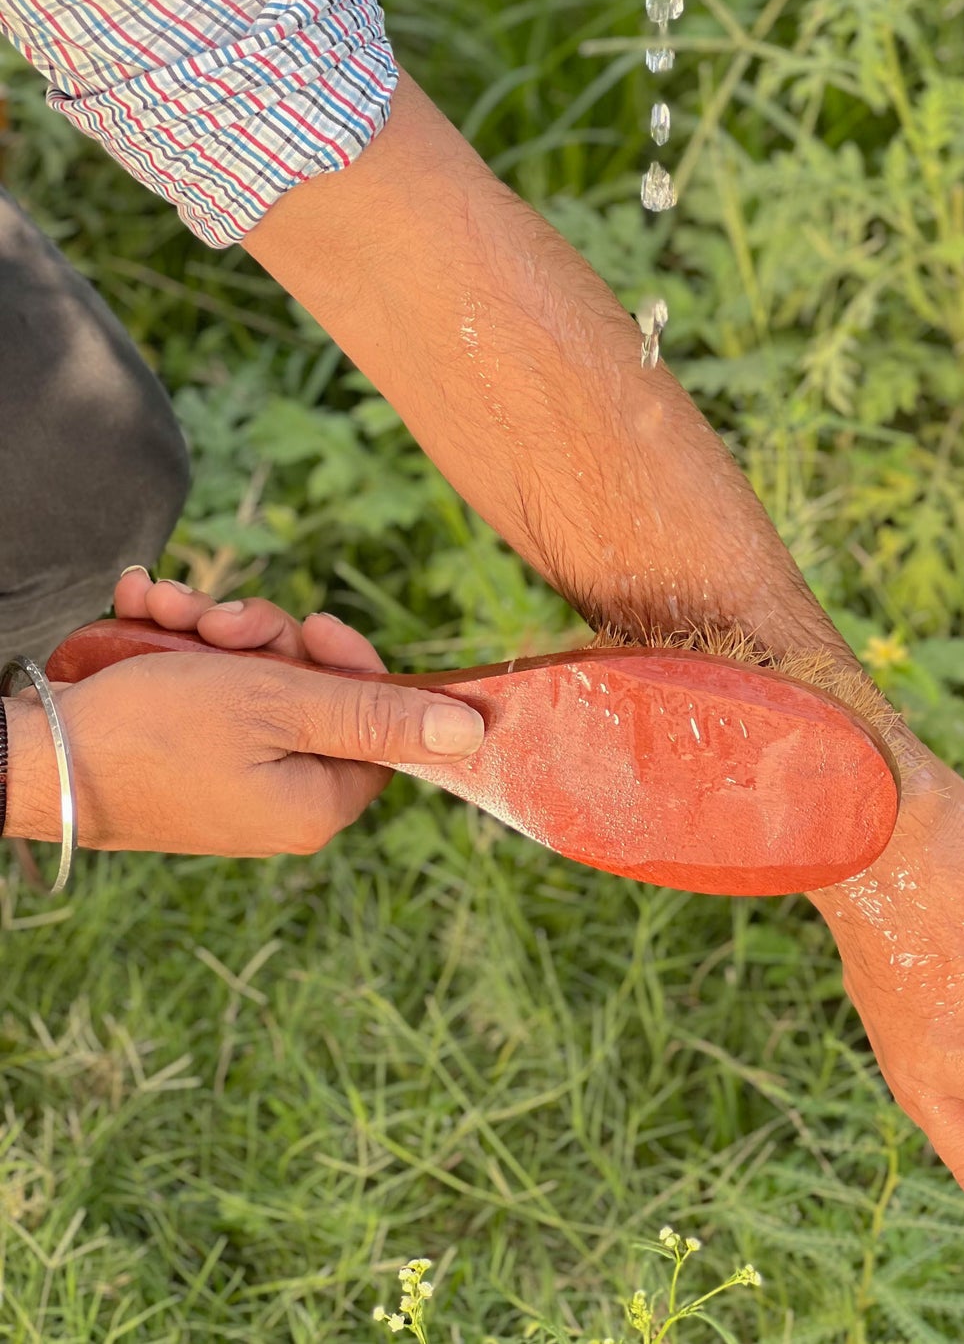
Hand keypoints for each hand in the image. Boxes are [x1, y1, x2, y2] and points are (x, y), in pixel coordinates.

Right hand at [2, 572, 485, 854]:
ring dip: (213, 630)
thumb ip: (378, 715)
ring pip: (254, 678)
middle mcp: (280, 798)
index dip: (348, 662)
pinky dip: (176, 643)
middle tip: (226, 621)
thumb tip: (471, 733)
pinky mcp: (181, 757)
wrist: (30, 757)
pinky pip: (204, 689)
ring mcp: (229, 779)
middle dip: (268, 639)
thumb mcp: (282, 706)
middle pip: (314, 693)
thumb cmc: (157, 733)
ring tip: (167, 611)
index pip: (378, 721)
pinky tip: (143, 610)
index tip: (311, 627)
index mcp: (319, 802)